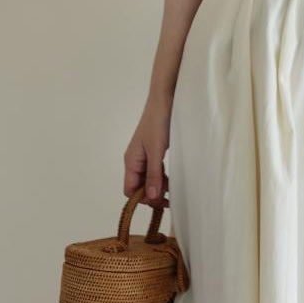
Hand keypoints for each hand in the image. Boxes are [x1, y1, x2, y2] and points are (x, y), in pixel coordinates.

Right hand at [123, 90, 173, 208]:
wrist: (165, 100)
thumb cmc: (158, 122)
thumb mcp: (156, 151)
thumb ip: (154, 174)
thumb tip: (151, 198)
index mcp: (131, 161)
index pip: (130, 190)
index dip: (142, 199)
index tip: (159, 202)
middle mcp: (135, 160)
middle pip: (139, 186)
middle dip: (152, 194)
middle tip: (170, 200)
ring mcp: (145, 156)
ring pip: (149, 179)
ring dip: (159, 186)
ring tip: (174, 191)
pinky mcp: (154, 151)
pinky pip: (156, 170)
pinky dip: (163, 176)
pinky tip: (173, 179)